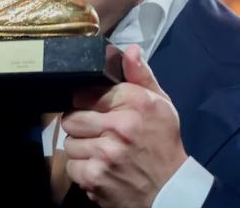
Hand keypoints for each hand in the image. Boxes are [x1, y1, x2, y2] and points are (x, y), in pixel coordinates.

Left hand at [61, 44, 187, 207]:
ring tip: (99, 151)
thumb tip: (131, 49)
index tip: (95, 109)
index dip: (87, 101)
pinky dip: (82, 169)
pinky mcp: (95, 177)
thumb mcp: (160, 104)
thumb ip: (141, 76)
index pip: (86, 91)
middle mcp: (119, 126)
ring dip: (81, 148)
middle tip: (95, 131)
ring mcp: (105, 153)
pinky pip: (71, 166)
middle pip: (71, 117)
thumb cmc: (162, 143)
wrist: (170, 190)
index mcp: (135, 103)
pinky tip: (99, 167)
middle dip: (80, 124)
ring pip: (69, 143)